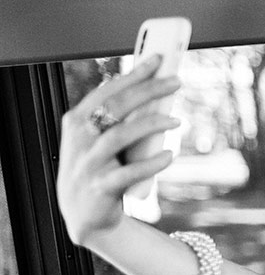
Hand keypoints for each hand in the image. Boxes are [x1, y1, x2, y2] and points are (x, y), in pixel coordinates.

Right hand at [56, 56, 180, 246]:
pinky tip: (169, 156)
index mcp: (77, 122)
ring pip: (120, 136)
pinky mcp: (102, 188)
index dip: (132, 74)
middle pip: (115, 107)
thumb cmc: (100, 170)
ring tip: (177, 120)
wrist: (85, 216)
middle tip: (176, 81)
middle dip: (147, 90)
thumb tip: (155, 92)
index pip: (106, 91)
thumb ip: (120, 120)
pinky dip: (151, 163)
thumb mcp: (102, 142)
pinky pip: (129, 172)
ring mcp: (89, 164)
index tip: (157, 59)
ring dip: (151, 124)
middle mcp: (80, 140)